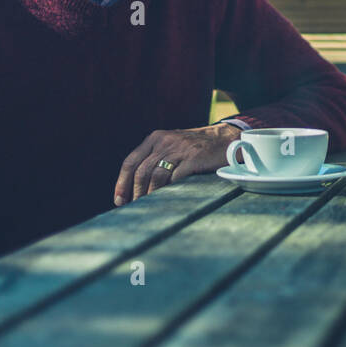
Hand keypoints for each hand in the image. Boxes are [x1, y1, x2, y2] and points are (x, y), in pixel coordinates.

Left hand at [114, 123, 242, 204]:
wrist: (226, 140)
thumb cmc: (197, 149)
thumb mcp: (173, 145)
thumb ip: (156, 159)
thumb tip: (137, 186)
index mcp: (156, 138)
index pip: (131, 162)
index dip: (122, 183)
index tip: (120, 200)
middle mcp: (165, 141)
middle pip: (141, 171)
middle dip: (135, 193)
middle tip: (135, 208)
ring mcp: (180, 149)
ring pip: (156, 176)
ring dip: (150, 195)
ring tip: (149, 207)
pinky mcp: (193, 158)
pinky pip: (175, 178)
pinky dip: (168, 191)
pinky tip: (167, 200)